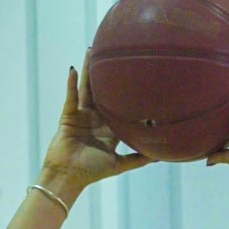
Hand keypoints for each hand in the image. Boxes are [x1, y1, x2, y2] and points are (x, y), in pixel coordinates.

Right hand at [38, 50, 155, 194]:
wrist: (68, 177)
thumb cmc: (92, 172)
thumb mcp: (119, 164)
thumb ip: (138, 159)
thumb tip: (159, 157)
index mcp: (108, 129)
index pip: (120, 107)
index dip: (128, 94)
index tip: (139, 77)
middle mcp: (95, 119)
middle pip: (102, 92)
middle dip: (106, 74)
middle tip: (114, 54)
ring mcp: (81, 116)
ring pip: (86, 89)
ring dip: (87, 70)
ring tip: (91, 51)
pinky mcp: (68, 116)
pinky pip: (71, 97)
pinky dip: (71, 84)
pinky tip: (73, 69)